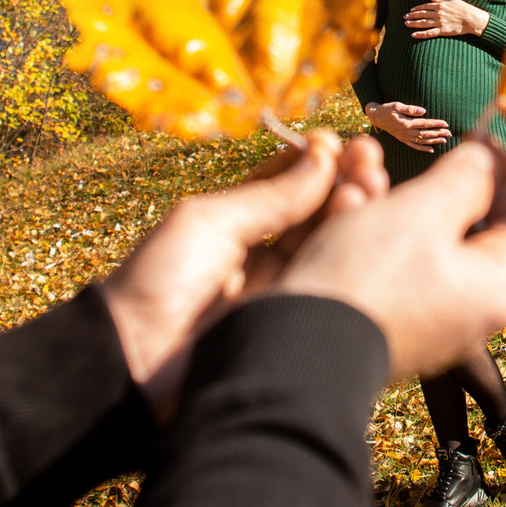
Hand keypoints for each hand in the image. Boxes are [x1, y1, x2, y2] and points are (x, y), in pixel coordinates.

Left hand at [101, 130, 387, 417]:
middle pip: (310, 214)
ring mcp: (279, 292)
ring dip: (351, 209)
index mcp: (227, 229)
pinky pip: (329, 282)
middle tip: (367, 157)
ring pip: (325, 245)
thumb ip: (270, 195)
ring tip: (368, 183)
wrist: (137, 364)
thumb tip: (323, 158)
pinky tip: (361, 222)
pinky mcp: (296, 324)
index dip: (311, 163)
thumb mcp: (210, 222)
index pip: (281, 188)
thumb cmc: (158, 283)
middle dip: (342, 182)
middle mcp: (256, 259)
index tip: (336, 142)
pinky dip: (348, 250)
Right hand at [272, 135, 505, 379]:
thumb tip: (485, 161)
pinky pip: (386, 268)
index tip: (479, 137)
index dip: (500, 172)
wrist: (298, 346)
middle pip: (461, 230)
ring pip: (417, 244)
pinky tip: (342, 215)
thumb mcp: (424, 209)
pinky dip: (367, 237)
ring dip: (390, 205)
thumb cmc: (372, 275)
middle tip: (403, 158)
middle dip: (427, 187)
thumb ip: (465, 177)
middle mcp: (468, 312)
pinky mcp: (384, 325)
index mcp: (496, 287)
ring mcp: (425, 323)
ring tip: (359, 182)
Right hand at [364, 99, 449, 149]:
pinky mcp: (403, 140)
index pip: (425, 124)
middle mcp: (407, 132)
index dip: (436, 124)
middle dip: (439, 133)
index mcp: (407, 123)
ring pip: (422, 141)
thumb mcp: (397, 105)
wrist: (377, 118)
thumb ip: (410, 109)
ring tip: (445, 140)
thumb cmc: (387, 109)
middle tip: (450, 133)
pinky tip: (431, 150)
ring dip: (434, 141)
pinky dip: (423, 148)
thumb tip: (423, 111)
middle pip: (426, 133)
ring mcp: (405, 137)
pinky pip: (414, 146)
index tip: (446, 123)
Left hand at [403, 0, 488, 39]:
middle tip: (405, 17)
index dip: (417, 8)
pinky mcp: (442, 31)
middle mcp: (438, 13)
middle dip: (412, 15)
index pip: (425, 6)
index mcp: (440, 5)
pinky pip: (429, 33)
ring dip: (414, 23)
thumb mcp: (453, 1)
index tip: (411, 10)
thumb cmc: (465, 8)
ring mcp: (439, 22)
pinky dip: (421, 34)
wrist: (472, 19)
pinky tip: (413, 35)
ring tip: (406, 24)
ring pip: (423, 23)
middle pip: (422, 14)